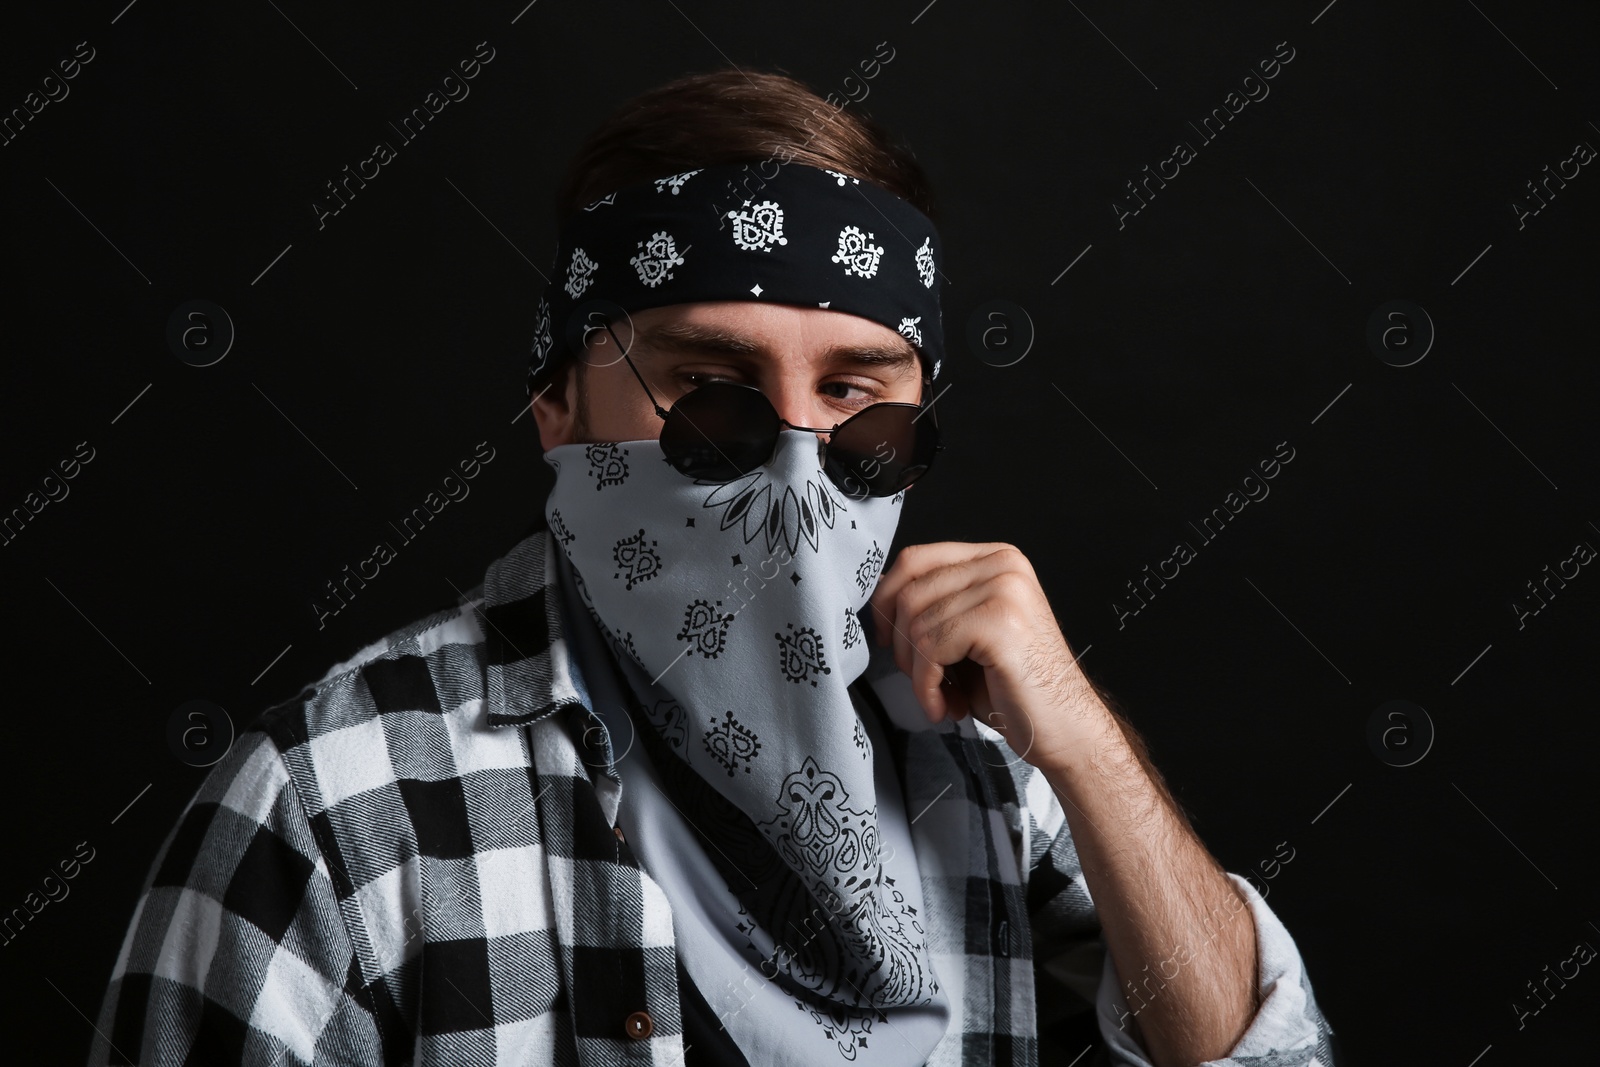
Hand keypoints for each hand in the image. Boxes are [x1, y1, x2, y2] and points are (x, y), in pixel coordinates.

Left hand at [867, 542, 1110, 769]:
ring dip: (917, 673)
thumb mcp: (966, 635)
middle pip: (910, 592)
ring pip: (916, 624)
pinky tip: (948, 706)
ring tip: (942, 697)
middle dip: (900, 646)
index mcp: (995, 559)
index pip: (916, 559)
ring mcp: (1004, 589)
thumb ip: (934, 607)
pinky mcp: (1000, 622)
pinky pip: (931, 648)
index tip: (883, 637)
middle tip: (924, 680)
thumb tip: (879, 596)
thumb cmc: (1015, 688)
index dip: (886, 600)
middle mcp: (1003, 565)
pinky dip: (927, 686)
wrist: (1066, 729)